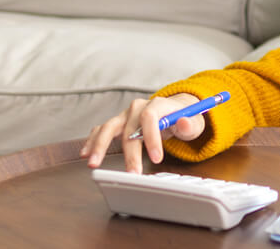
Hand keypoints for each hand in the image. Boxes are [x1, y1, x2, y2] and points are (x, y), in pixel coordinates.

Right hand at [80, 93, 203, 173]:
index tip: (156, 159)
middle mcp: (138, 107)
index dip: (151, 138)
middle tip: (132, 174)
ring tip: (94, 163)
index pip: (150, 118)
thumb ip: (190, 124)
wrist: (175, 110)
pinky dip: (93, 141)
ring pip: (109, 127)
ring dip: (100, 145)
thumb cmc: (184, 117)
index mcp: (158, 104)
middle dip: (130, 153)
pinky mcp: (119, 123)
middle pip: (129, 128)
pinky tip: (85, 153)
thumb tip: (183, 122)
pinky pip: (102, 130)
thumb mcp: (195, 121)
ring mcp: (126, 115)